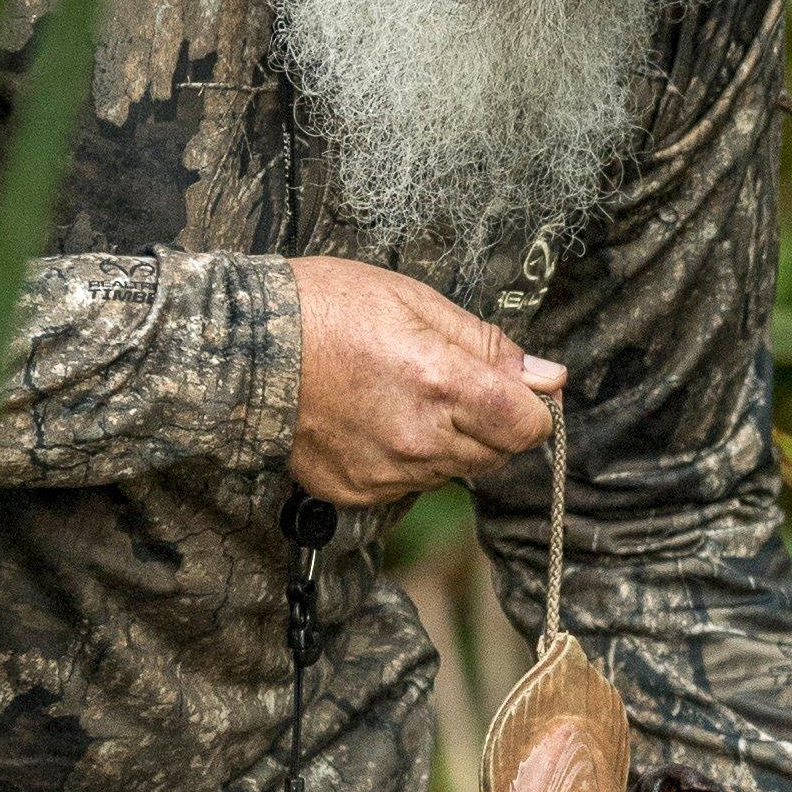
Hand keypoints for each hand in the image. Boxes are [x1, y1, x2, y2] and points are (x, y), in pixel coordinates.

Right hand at [286, 259, 564, 508]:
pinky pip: (410, 485)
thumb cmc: (325, 308)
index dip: (528, 408)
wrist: (243, 347)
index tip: (511, 390)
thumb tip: (547, 377)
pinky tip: (376, 421)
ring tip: (403, 397)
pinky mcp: (359, 491)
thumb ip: (487, 344)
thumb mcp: (414, 300)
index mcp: (441, 382)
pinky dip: (406, 459)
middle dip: (489, 423)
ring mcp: (388, 472)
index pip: (528, 427)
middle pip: (497, 454)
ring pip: (454, 471)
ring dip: (448, 441)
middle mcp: (420, 438)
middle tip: (448, 384)